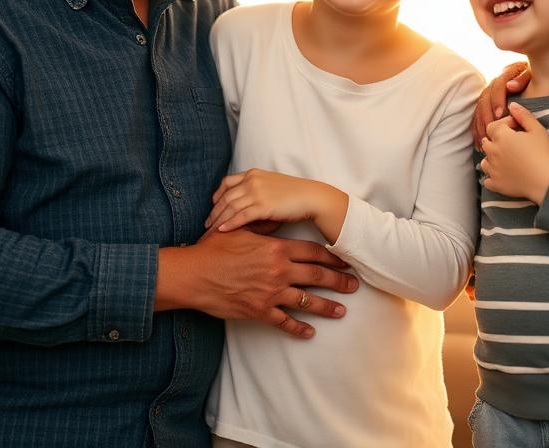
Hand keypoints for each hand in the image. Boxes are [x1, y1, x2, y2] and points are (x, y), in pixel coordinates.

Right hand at [155, 227, 358, 337]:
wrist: (194, 275)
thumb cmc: (214, 250)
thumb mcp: (241, 230)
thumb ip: (264, 225)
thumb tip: (277, 215)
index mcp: (277, 249)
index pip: (313, 253)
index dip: (332, 258)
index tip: (346, 262)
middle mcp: (279, 271)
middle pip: (317, 276)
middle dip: (339, 281)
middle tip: (355, 285)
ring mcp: (271, 293)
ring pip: (307, 301)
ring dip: (327, 306)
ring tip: (342, 310)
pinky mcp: (260, 311)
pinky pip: (285, 322)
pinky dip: (299, 328)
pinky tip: (310, 332)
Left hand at [206, 169, 342, 233]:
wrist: (311, 198)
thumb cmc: (294, 194)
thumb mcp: (271, 185)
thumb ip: (255, 191)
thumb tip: (242, 205)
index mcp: (253, 173)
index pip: (227, 182)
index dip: (217, 195)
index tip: (213, 206)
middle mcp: (252, 180)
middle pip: (225, 196)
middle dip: (214, 211)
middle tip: (206, 224)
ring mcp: (257, 193)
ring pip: (230, 207)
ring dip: (218, 219)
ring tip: (210, 231)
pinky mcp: (263, 206)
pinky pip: (240, 216)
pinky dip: (229, 223)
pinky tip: (222, 231)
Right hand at [471, 62, 529, 146]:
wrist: (532, 78)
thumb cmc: (534, 79)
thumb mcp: (531, 76)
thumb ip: (522, 79)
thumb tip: (510, 86)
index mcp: (506, 76)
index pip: (497, 86)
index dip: (497, 100)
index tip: (500, 115)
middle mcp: (494, 85)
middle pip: (485, 99)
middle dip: (487, 116)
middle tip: (491, 130)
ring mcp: (488, 95)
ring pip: (479, 109)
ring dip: (481, 124)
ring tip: (485, 139)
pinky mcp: (485, 106)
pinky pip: (477, 117)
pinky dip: (477, 130)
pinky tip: (479, 142)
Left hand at [480, 102, 548, 203]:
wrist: (547, 181)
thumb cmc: (543, 154)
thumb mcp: (537, 129)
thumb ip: (523, 115)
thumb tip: (512, 105)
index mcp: (501, 137)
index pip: (493, 126)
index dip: (504, 125)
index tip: (518, 128)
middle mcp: (492, 152)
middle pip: (486, 142)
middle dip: (497, 140)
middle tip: (514, 144)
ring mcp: (492, 170)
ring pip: (485, 161)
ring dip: (493, 158)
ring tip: (508, 159)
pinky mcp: (496, 185)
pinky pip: (487, 180)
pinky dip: (493, 177)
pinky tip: (504, 174)